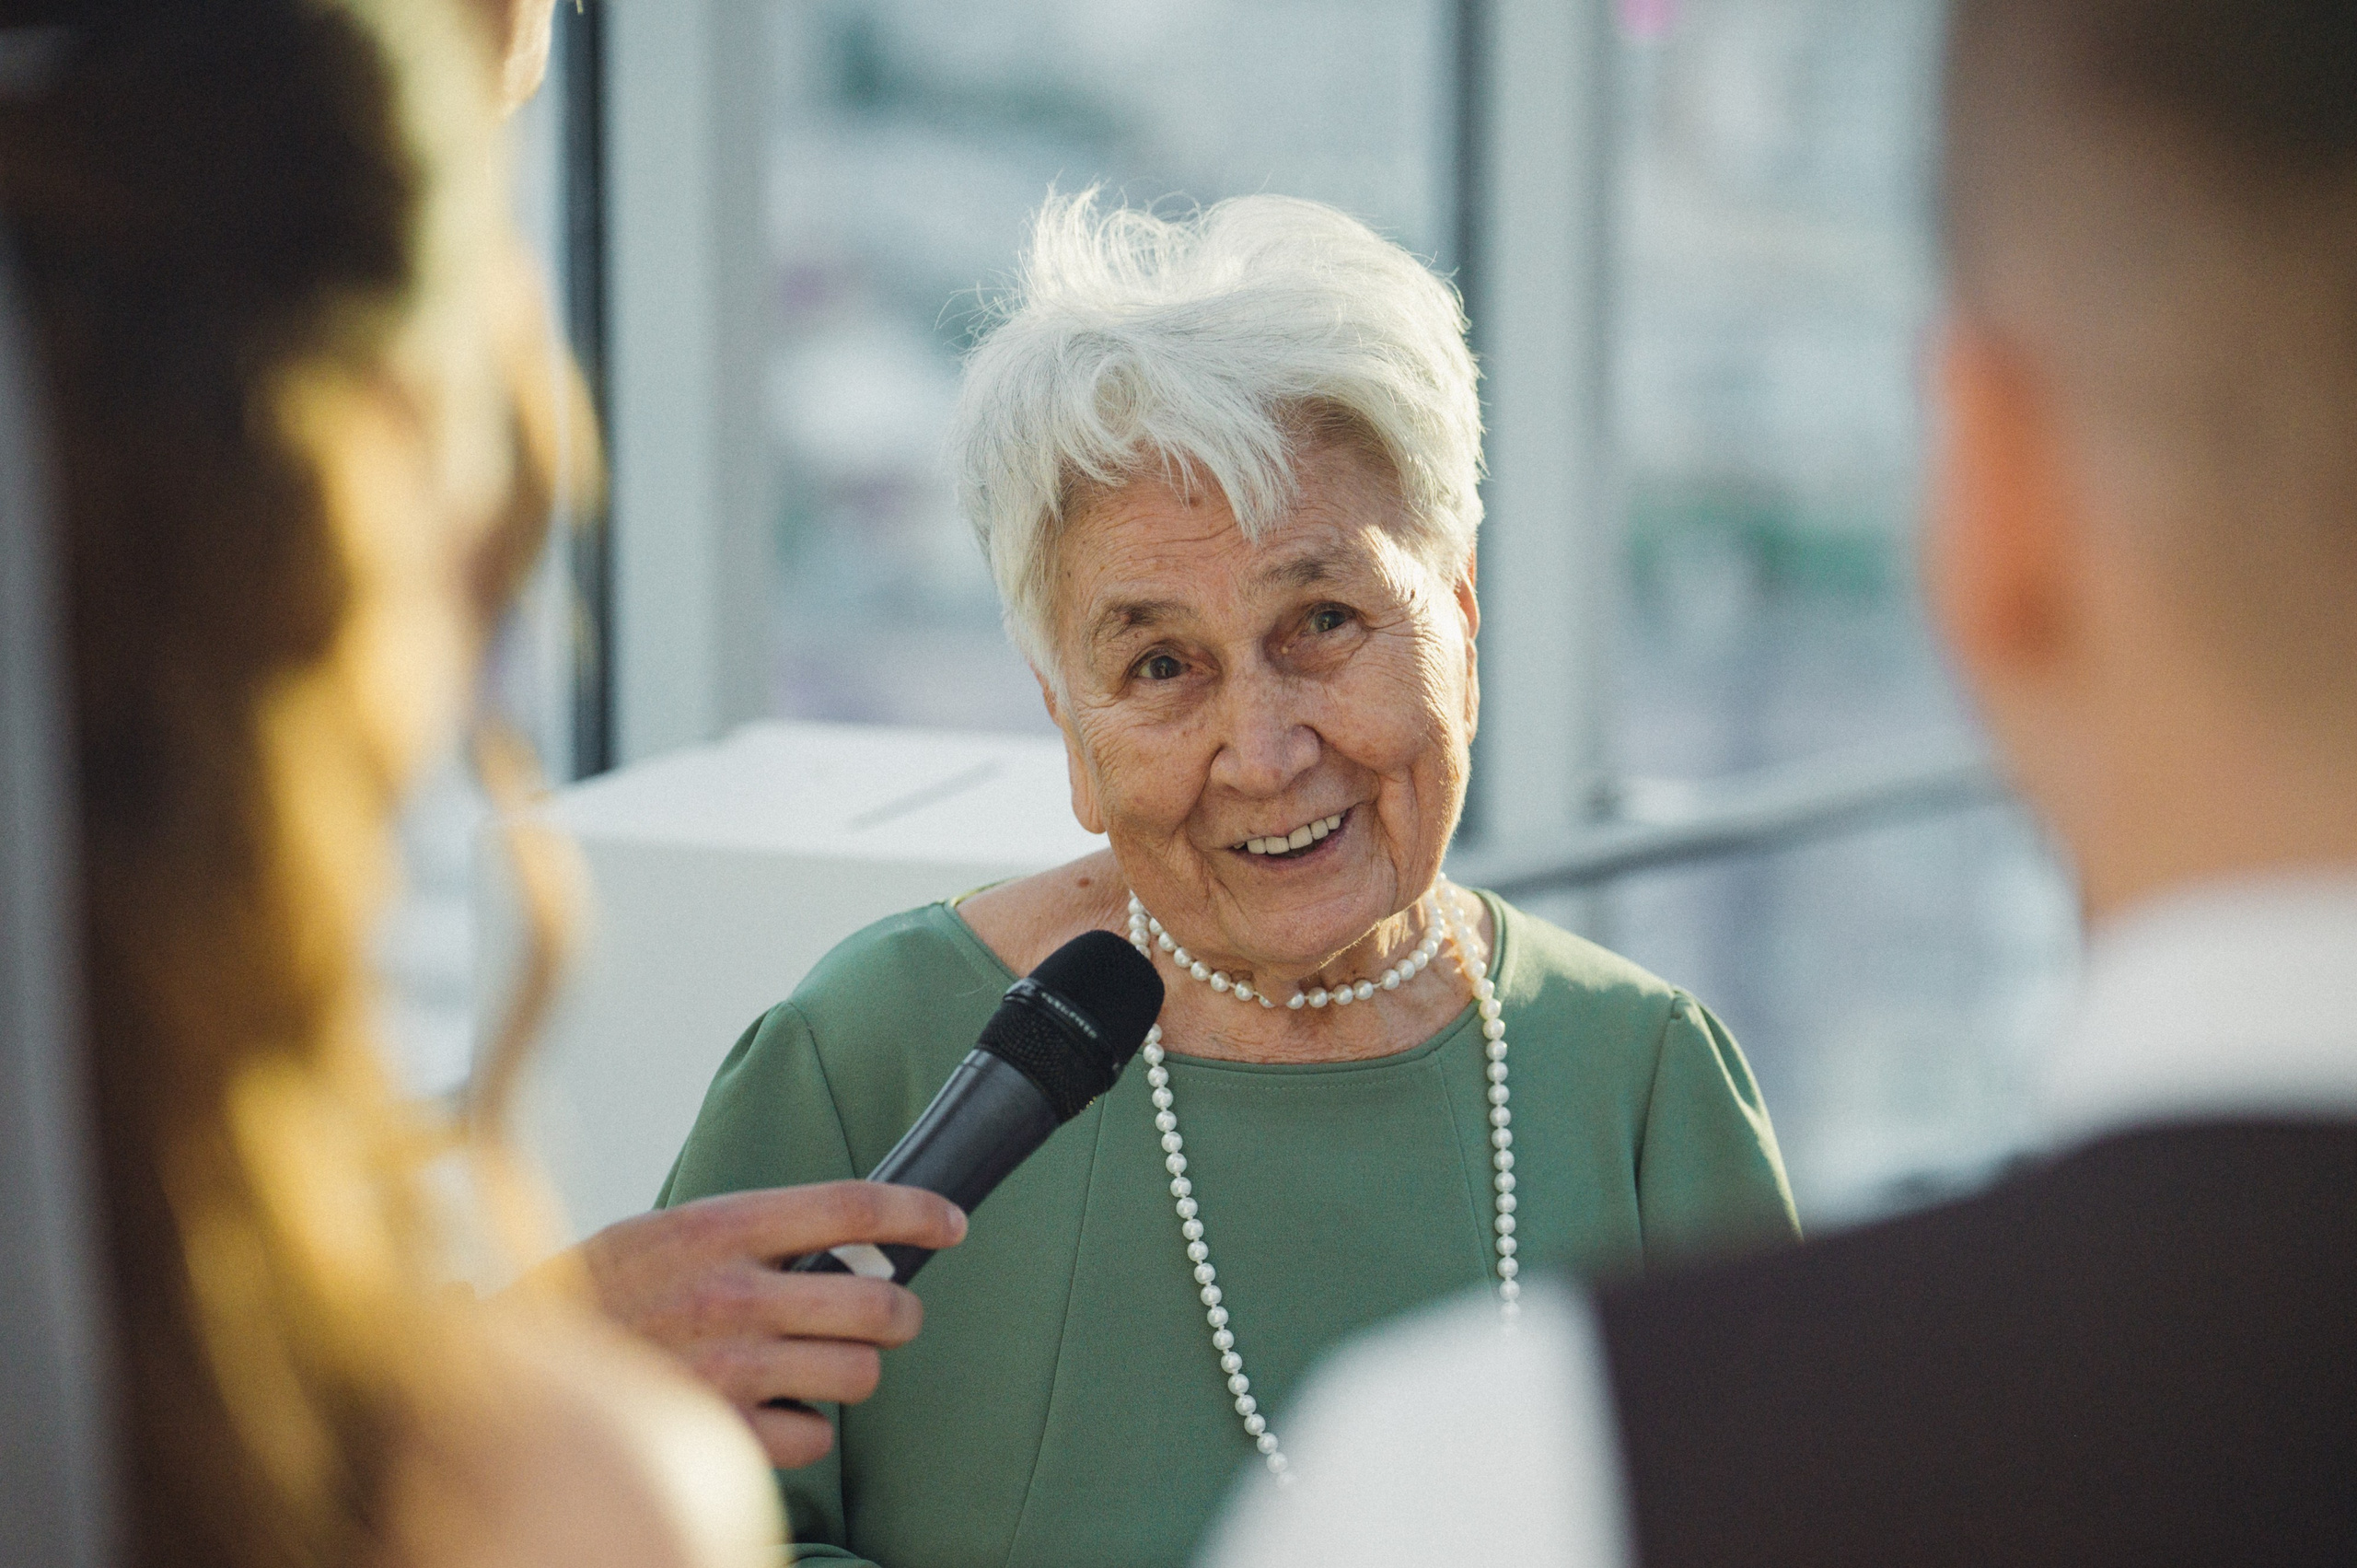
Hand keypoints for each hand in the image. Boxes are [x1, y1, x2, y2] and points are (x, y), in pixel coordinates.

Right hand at [575, 1182, 966, 1467]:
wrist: (514, 1374)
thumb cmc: (599, 1296)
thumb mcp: (666, 1235)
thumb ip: (745, 1235)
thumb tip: (837, 1238)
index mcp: (720, 1227)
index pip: (850, 1205)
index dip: (918, 1211)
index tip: (951, 1221)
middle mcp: (732, 1293)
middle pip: (878, 1302)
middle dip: (897, 1312)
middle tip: (884, 1316)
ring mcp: (730, 1366)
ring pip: (859, 1374)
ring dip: (852, 1373)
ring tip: (817, 1366)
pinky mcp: (722, 1432)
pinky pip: (815, 1438)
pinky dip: (803, 1430)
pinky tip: (770, 1411)